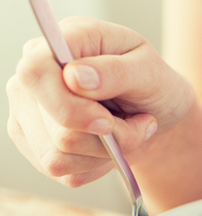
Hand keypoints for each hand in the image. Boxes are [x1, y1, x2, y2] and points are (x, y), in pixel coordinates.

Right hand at [6, 16, 193, 186]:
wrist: (157, 113)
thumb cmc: (154, 84)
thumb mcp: (150, 72)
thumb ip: (115, 71)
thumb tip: (75, 77)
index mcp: (61, 42)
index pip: (35, 73)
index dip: (69, 106)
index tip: (107, 121)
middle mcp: (34, 77)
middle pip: (56, 128)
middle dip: (108, 138)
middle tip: (140, 125)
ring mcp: (29, 113)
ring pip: (58, 157)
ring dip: (105, 155)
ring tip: (127, 133)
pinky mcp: (36, 145)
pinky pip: (64, 173)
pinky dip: (96, 167)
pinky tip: (109, 148)